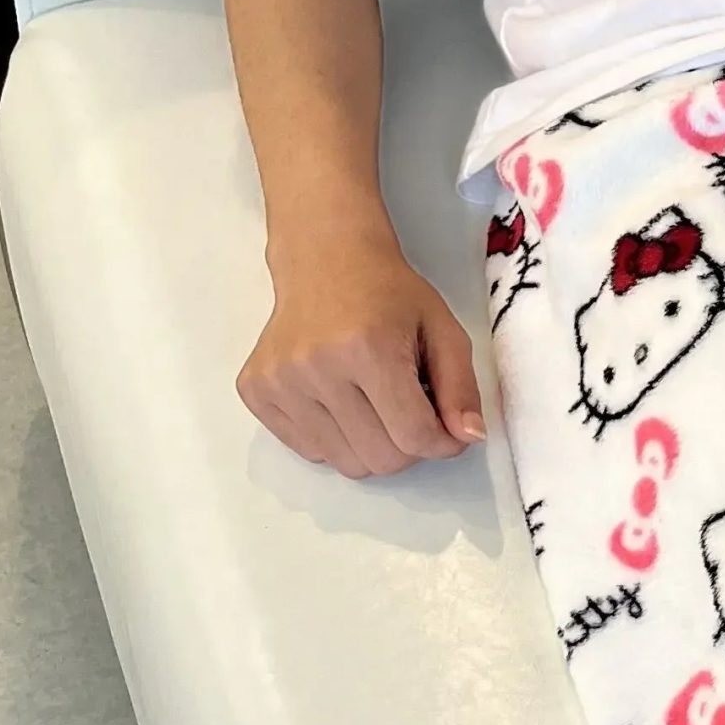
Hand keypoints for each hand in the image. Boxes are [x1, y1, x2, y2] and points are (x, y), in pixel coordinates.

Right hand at [240, 220, 484, 478]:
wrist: (324, 260)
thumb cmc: (389, 295)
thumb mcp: (444, 329)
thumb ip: (461, 387)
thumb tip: (469, 438)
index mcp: (368, 348)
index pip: (414, 436)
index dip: (443, 443)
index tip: (448, 430)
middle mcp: (316, 367)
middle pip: (380, 459)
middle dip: (408, 447)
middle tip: (410, 412)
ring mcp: (279, 381)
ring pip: (346, 464)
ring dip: (372, 447)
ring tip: (374, 404)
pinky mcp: (255, 390)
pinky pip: (309, 452)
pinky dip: (336, 440)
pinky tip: (341, 400)